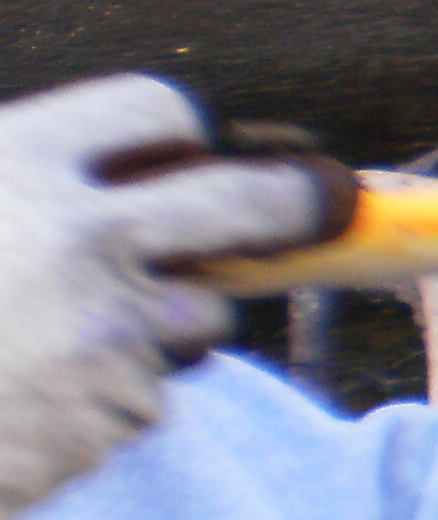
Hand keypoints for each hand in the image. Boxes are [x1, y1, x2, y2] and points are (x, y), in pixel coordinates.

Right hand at [0, 75, 354, 519]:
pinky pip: (149, 394)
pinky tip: (33, 408)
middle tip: (325, 202)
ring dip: (161, 326)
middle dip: (297, 201)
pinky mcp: (117, 411)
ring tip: (52, 346)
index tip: (201, 147)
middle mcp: (80, 234)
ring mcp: (108, 326)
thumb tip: (154, 166)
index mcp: (15, 162)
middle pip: (251, 199)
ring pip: (200, 311)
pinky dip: (109, 401)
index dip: (186, 130)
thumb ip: (26, 187)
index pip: (157, 108)